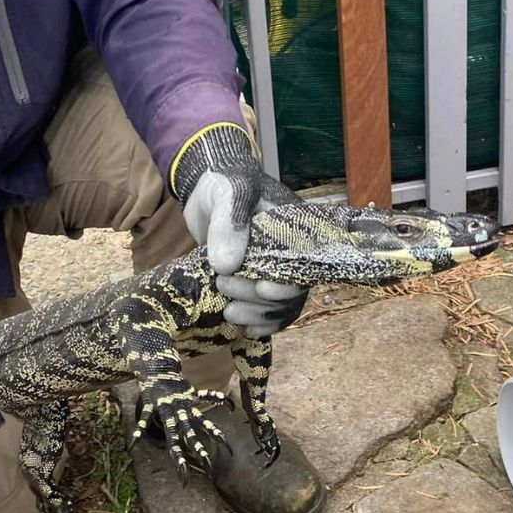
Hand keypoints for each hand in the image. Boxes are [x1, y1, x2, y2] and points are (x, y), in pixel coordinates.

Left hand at [170, 123, 306, 334]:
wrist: (207, 190)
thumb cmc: (224, 183)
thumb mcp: (229, 192)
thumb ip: (230, 222)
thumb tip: (228, 264)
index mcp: (297, 229)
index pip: (305, 263)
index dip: (289, 282)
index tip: (262, 288)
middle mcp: (292, 252)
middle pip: (292, 289)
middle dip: (261, 299)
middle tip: (225, 286)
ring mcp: (275, 268)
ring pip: (281, 304)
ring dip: (258, 315)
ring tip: (229, 312)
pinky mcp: (257, 280)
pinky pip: (269, 309)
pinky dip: (260, 323)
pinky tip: (245, 329)